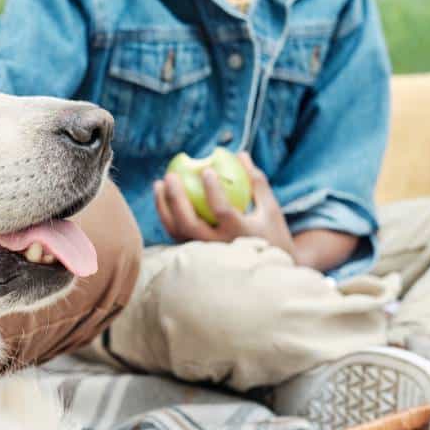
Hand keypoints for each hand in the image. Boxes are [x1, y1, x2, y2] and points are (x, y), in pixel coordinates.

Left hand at [154, 152, 294, 253]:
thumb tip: (240, 154)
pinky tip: (162, 198)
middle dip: (176, 198)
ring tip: (158, 184)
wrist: (267, 274)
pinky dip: (166, 216)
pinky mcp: (195, 257)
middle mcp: (219, 247)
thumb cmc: (271, 235)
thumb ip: (256, 182)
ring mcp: (205, 254)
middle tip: (170, 175)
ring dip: (163, 207)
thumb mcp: (270, 209)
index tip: (206, 170)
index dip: (213, 190)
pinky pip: (175, 235)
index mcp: (240, 234)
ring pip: (177, 231)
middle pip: (189, 224)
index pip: (222, 211)